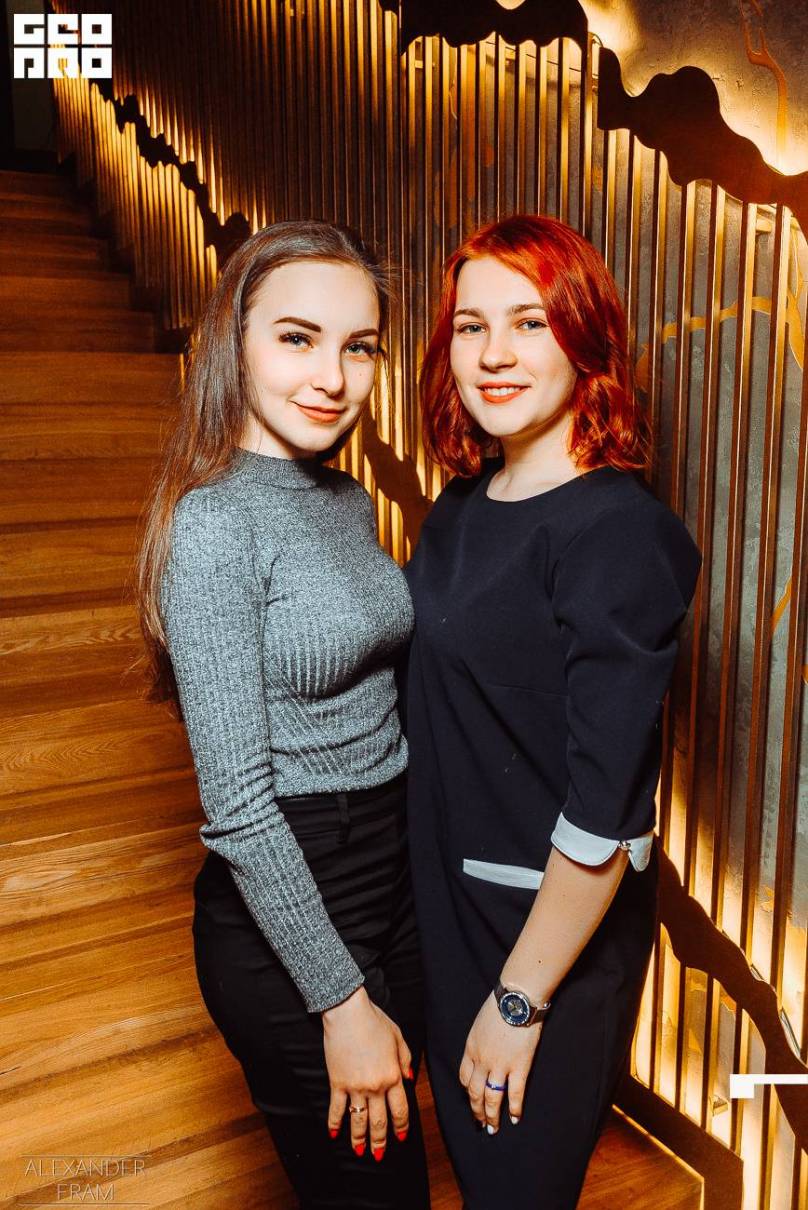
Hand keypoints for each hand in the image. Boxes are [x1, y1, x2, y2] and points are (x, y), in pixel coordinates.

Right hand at [322, 986, 411, 1159]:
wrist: (348, 1013)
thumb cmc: (374, 1021)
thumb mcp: (398, 1038)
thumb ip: (405, 1060)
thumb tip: (410, 1079)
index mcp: (392, 1075)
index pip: (400, 1109)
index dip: (401, 1126)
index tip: (402, 1138)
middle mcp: (375, 1086)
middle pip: (379, 1121)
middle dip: (380, 1141)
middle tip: (379, 1155)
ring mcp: (355, 1086)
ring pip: (359, 1120)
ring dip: (359, 1139)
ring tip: (360, 1151)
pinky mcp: (337, 1082)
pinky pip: (336, 1108)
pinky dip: (335, 1123)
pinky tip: (334, 1134)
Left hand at [458, 993, 542, 1132]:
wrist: (516, 999)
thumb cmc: (500, 1005)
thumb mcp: (480, 1023)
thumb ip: (480, 1039)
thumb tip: (484, 1047)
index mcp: (471, 1048)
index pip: (464, 1077)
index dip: (467, 1091)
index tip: (472, 1099)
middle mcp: (482, 1060)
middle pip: (474, 1092)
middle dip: (476, 1111)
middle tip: (480, 1123)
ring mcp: (500, 1065)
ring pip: (491, 1098)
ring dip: (491, 1116)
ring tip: (493, 1129)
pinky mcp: (519, 1066)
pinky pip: (514, 1093)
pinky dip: (514, 1108)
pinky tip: (514, 1118)